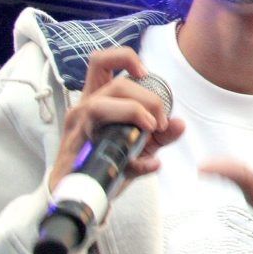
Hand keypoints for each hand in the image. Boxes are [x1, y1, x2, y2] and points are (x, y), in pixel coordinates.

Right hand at [48, 46, 185, 193]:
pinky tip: (146, 165)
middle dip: (147, 99)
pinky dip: (133, 158)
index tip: (144, 72)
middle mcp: (84, 108)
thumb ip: (162, 134)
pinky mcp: (73, 151)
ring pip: (100, 104)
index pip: (101, 63)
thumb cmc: (108, 162)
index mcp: (98, 99)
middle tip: (160, 123)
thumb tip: (179, 124)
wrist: (83, 196)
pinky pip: (99, 145)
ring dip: (133, 112)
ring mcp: (76, 128)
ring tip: (151, 131)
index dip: (124, 57)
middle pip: (116, 85)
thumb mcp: (142, 145)